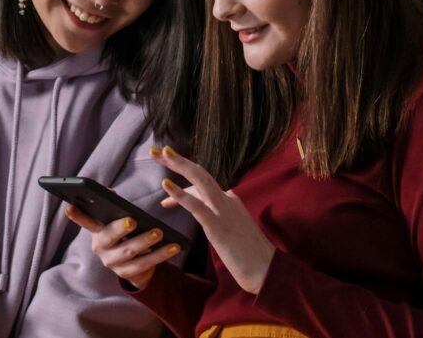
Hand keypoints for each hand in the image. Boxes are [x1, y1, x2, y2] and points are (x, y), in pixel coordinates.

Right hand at [64, 206, 180, 290]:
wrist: (135, 265)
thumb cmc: (126, 235)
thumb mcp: (119, 221)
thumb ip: (114, 207)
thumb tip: (110, 191)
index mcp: (98, 232)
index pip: (86, 222)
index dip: (77, 216)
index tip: (69, 207)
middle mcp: (101, 248)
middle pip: (110, 238)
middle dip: (120, 229)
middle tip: (133, 221)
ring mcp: (112, 263)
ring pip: (129, 252)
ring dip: (145, 242)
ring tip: (160, 233)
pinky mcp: (127, 274)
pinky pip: (145, 264)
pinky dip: (161, 255)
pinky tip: (173, 247)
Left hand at [153, 146, 275, 294]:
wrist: (265, 270)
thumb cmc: (249, 255)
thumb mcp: (232, 230)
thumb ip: (218, 219)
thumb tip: (204, 216)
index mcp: (231, 200)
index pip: (203, 186)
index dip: (182, 185)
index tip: (165, 186)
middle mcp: (228, 200)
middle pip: (200, 174)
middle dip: (178, 161)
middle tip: (157, 150)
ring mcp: (224, 211)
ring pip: (200, 181)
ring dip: (180, 165)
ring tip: (161, 153)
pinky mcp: (218, 226)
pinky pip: (196, 206)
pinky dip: (180, 194)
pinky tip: (166, 185)